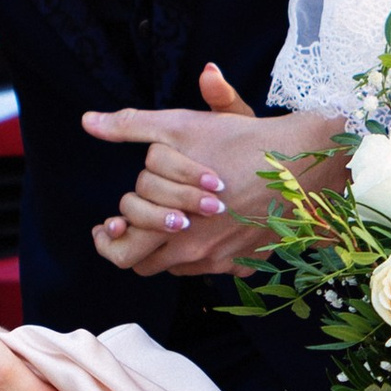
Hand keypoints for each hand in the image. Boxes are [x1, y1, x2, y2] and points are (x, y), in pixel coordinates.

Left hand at [83, 65, 334, 277]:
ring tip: (161, 225)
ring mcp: (220, 258)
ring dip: (162, 249)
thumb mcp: (184, 125)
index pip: (122, 248)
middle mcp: (193, 247)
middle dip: (127, 248)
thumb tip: (88, 120)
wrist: (303, 163)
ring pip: (174, 267)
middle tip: (121, 230)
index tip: (106, 226)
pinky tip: (197, 228)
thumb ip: (133, 124)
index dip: (108, 238)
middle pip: (141, 266)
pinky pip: (206, 269)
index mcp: (171, 222)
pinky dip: (195, 254)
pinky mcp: (245, 261)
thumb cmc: (243, 140)